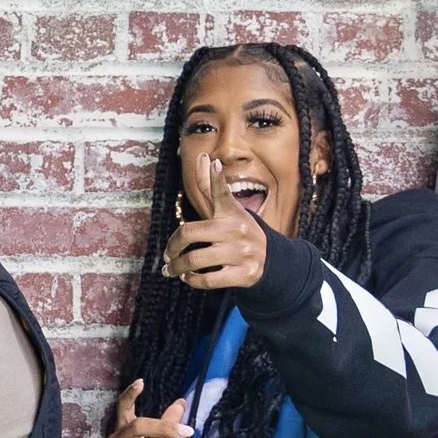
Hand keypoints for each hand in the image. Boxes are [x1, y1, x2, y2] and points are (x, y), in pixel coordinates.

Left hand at [162, 148, 272, 294]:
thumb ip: (211, 186)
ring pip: (195, 260)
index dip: (216, 178)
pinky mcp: (244, 274)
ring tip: (171, 269)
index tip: (214, 162)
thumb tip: (203, 157)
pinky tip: (188, 277)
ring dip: (177, 267)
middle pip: (190, 234)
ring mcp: (242, 253)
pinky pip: (208, 280)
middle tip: (167, 256)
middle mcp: (237, 230)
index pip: (222, 192)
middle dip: (172, 248)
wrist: (270, 260)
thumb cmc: (239, 231)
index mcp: (231, 212)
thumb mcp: (228, 210)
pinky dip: (192, 280)